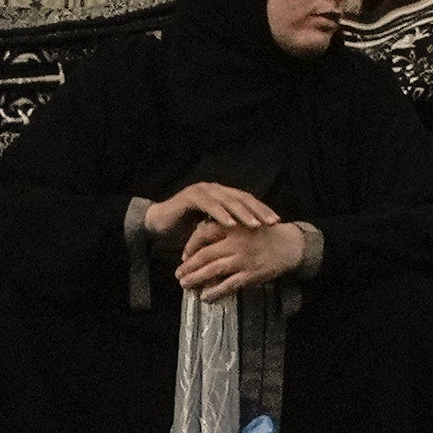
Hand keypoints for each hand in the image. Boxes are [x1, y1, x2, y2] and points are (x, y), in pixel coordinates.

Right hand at [142, 180, 279, 241]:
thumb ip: (228, 230)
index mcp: (223, 195)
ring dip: (243, 213)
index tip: (277, 222)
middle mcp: (215, 190)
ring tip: (255, 225)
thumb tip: (252, 242)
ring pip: (228, 201)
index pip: (247, 201)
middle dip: (258, 211)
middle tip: (272, 223)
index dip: (262, 210)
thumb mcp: (212, 230)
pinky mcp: (190, 196)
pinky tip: (231, 224)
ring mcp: (203, 191)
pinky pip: (209, 205)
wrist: (156, 225)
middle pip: (242, 198)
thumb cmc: (185, 229)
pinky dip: (221, 214)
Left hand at [175, 216, 306, 298]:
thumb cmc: (266, 235)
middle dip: (188, 267)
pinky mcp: (251, 274)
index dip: (190, 246)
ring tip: (185, 285)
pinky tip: (205, 297)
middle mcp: (237, 243)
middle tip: (178, 275)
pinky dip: (214, 292)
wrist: (292, 245)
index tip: (185, 256)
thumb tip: (200, 240)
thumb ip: (225, 230)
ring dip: (195, 279)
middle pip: (204, 255)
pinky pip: (228, 285)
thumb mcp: (246, 224)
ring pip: (212, 270)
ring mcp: (244, 259)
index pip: (203, 234)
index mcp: (234, 227)